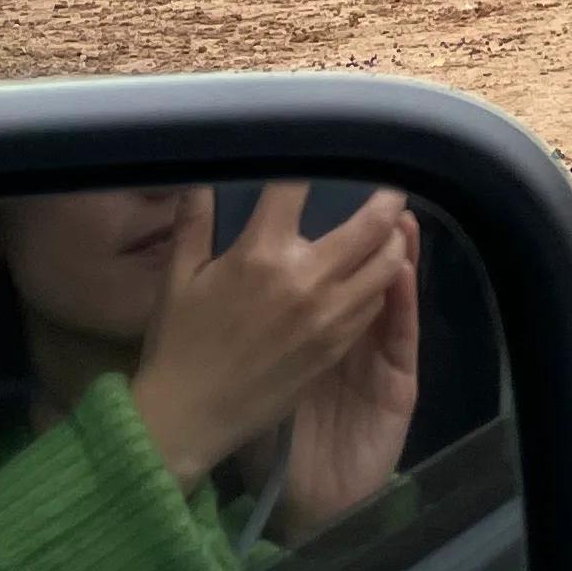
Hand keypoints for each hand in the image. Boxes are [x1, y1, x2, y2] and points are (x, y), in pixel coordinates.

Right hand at [128, 184, 421, 499]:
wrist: (189, 416)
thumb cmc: (178, 345)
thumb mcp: (177, 279)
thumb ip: (193, 224)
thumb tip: (200, 181)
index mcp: (260, 254)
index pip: (296, 192)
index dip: (313, 167)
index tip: (330, 154)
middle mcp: (304, 278)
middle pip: (368, 225)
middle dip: (385, 200)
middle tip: (391, 188)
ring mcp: (327, 315)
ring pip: (385, 265)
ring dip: (394, 242)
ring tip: (394, 229)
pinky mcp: (336, 345)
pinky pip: (374, 304)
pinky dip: (382, 283)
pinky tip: (378, 274)